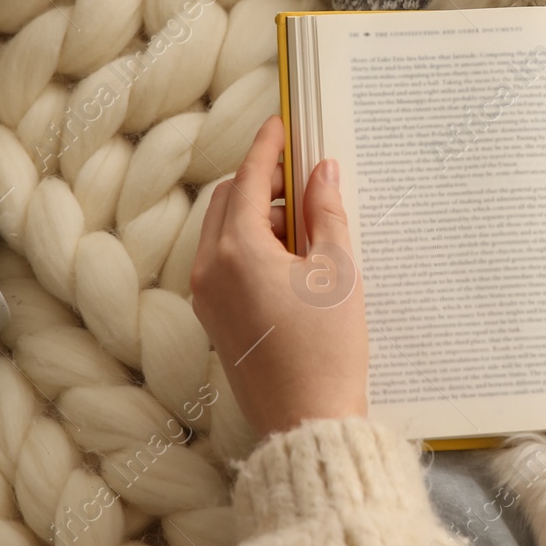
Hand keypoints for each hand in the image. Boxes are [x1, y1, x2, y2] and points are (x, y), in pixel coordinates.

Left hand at [190, 115, 367, 438]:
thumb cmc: (328, 350)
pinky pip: (224, 261)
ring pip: (223, 230)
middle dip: (263, 180)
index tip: (282, 124)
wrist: (306, 422)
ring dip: (257, 213)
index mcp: (238, 251)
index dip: (268, 146)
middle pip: (229, 199)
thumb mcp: (339, 271)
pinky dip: (250, 244)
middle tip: (303, 174)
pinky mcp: (214, 318)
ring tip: (306, 221)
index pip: (250, 178)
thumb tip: (322, 172)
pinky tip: (291, 257)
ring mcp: (207, 296)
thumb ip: (328, 213)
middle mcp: (210, 269)